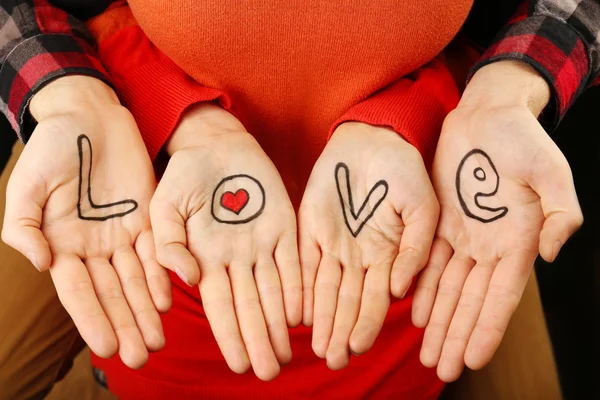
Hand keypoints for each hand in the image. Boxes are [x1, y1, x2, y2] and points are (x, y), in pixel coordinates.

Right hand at [2, 76, 170, 368]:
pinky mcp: (147, 218)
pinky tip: (166, 300)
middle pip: (111, 294)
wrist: (89, 117)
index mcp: (61, 244)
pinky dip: (160, 277)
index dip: (92, 320)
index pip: (78, 292)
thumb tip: (41, 265)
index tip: (106, 348)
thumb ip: (24, 227)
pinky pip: (156, 253)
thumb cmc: (52, 149)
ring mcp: (121, 234)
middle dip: (125, 326)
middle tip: (140, 356)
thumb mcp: (26, 185)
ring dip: (145, 311)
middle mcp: (93, 247)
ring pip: (135, 281)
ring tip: (156, 340)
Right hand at [150, 103, 301, 380]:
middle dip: (259, 340)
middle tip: (269, 372)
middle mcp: (237, 258)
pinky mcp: (284, 225)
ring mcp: (262, 243)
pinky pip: (292, 261)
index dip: (230, 336)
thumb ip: (169, 244)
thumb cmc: (185, 176)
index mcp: (207, 258)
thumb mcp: (164, 207)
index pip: (220, 306)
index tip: (239, 363)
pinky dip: (297, 287)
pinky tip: (301, 313)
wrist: (216, 144)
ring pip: (273, 291)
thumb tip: (188, 277)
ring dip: (279, 323)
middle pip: (250, 307)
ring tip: (286, 354)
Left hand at [299, 122, 438, 368]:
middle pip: (348, 301)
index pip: (376, 299)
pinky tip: (297, 312)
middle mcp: (359, 256)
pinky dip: (300, 287)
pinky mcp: (310, 228)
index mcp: (387, 255)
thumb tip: (399, 290)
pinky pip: (303, 263)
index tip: (358, 347)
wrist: (374, 139)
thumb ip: (415, 250)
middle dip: (341, 331)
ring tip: (317, 346)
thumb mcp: (423, 208)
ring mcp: (333, 243)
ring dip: (321, 318)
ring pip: (325, 289)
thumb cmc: (405, 171)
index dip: (367, 323)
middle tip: (333, 359)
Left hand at [413, 61, 582, 380]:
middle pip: (470, 301)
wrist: (487, 115)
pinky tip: (413, 313)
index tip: (470, 359)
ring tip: (427, 352)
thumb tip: (550, 254)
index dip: (486, 329)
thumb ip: (560, 213)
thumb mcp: (550, 170)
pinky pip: (428, 263)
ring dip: (438, 322)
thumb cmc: (521, 139)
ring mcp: (465, 236)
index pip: (500, 297)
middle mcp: (490, 245)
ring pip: (448, 288)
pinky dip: (422, 289)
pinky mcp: (441, 222)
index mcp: (518, 240)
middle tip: (441, 369)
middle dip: (456, 336)